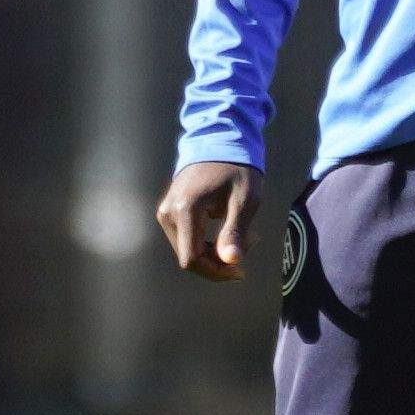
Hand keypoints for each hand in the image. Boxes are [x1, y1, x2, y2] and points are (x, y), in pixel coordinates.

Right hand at [160, 158, 262, 279]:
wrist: (218, 142)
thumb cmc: (236, 168)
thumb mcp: (244, 199)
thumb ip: (235, 231)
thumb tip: (231, 262)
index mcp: (186, 209)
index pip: (192, 259)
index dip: (215, 272)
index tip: (241, 270)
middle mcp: (169, 213)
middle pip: (190, 257)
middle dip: (220, 260)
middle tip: (249, 241)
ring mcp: (165, 212)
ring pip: (188, 250)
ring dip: (215, 251)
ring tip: (243, 233)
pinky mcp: (168, 212)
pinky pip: (186, 239)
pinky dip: (207, 243)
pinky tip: (227, 231)